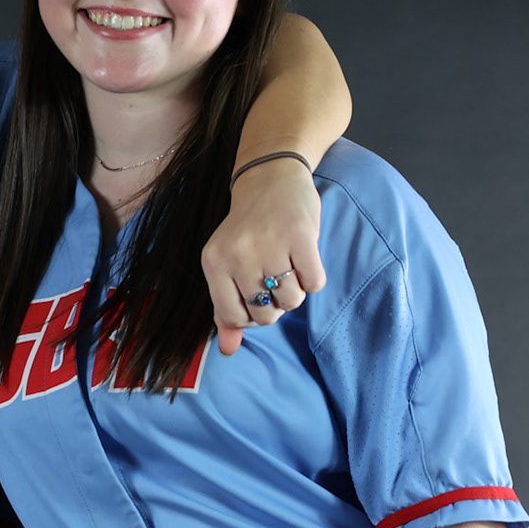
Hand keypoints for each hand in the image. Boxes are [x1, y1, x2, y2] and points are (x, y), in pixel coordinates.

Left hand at [201, 157, 325, 354]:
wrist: (270, 178)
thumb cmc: (248, 229)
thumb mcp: (227, 264)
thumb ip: (226, 308)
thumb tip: (228, 350)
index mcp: (214, 263)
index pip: (234, 317)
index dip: (251, 315)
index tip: (256, 296)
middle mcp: (238, 255)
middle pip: (265, 315)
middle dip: (275, 305)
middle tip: (274, 277)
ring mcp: (270, 244)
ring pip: (292, 301)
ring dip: (297, 291)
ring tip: (289, 265)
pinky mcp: (301, 235)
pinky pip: (315, 283)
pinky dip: (314, 278)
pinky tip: (303, 257)